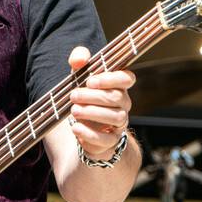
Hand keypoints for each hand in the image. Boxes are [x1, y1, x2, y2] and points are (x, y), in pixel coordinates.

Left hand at [66, 45, 134, 159]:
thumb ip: (79, 60)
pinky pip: (107, 139)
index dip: (111, 79)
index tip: (90, 81)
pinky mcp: (110, 141)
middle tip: (74, 96)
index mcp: (118, 86)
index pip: (127, 78)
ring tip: (74, 110)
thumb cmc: (84, 95)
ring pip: (115, 117)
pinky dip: (90, 134)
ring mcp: (119, 123)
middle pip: (117, 98)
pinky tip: (76, 128)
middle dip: (93, 96)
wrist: (82, 125)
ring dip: (93, 113)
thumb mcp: (79, 75)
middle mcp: (123, 104)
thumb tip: (79, 60)